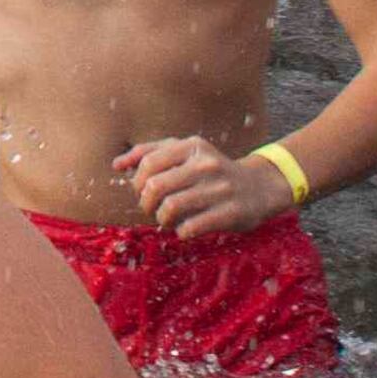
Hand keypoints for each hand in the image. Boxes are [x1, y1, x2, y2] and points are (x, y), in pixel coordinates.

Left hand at [118, 135, 297, 237]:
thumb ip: (150, 153)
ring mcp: (220, 189)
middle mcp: (206, 164)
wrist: (259, 187)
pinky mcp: (231, 213)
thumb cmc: (211, 170)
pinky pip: (191, 227)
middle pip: (155, 186)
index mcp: (192, 146)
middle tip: (150, 209)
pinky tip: (183, 229)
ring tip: (165, 220)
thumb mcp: (185, 152)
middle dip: (146, 203)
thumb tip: (116, 165)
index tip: (141, 192)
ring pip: (171, 207)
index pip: (148, 163)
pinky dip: (180, 231)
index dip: (137, 182)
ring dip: (161, 219)